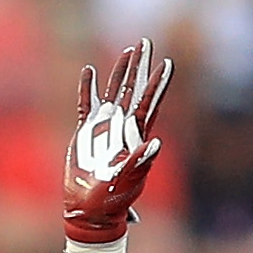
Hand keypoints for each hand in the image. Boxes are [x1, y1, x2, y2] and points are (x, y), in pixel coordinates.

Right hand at [62, 42, 170, 244]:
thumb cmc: (112, 200)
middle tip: (146, 42)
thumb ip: (141, 162)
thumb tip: (156, 143)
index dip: (157, 83)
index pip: (148, 103)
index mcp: (135, 135)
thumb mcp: (129, 181)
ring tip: (127, 51)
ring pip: (113, 92)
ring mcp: (104, 128)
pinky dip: (87, 88)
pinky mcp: (85, 133)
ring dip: (119, 72)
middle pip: (133, 90)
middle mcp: (122, 127)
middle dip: (140, 66)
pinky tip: (89, 71)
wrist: (90, 210)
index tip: (167, 63)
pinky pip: (86, 105)